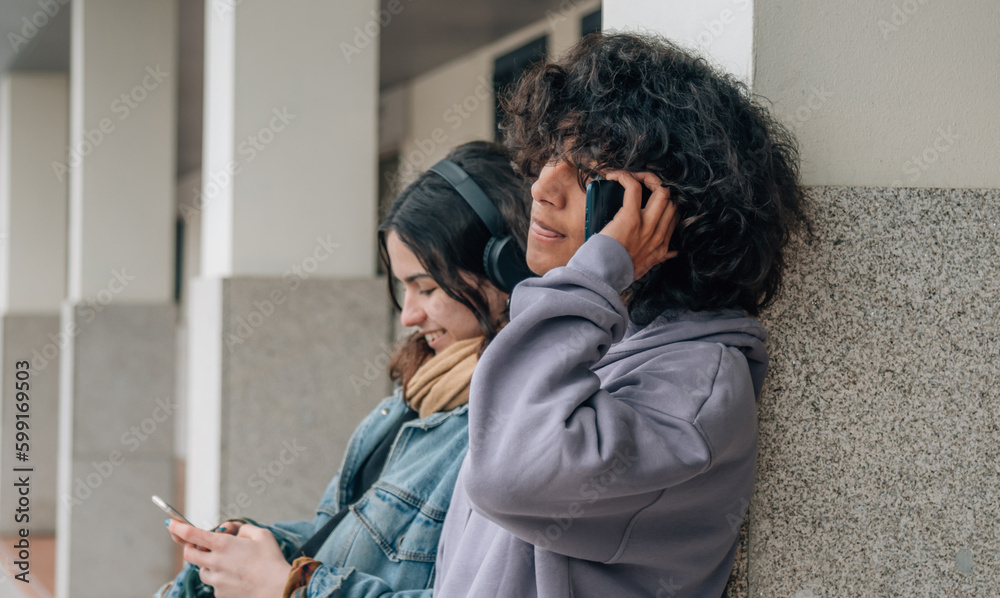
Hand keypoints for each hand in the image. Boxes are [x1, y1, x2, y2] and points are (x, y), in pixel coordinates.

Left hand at [169, 521, 292, 597]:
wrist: (277, 589)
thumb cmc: (272, 561)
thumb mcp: (262, 535)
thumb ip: (243, 529)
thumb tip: (233, 532)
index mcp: (224, 545)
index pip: (193, 534)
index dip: (179, 527)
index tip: (170, 524)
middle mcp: (215, 562)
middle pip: (189, 555)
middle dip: (190, 548)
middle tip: (201, 546)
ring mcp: (216, 580)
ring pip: (202, 571)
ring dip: (208, 565)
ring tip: (230, 564)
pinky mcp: (219, 594)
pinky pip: (213, 584)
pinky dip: (220, 579)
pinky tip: (237, 578)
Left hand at [599, 171, 679, 280]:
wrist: (601, 278)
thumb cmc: (616, 272)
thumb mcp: (644, 268)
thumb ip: (659, 259)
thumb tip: (673, 253)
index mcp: (661, 246)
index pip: (674, 215)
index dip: (664, 201)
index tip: (650, 196)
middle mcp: (658, 234)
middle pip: (671, 199)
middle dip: (657, 185)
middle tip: (639, 182)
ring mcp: (646, 225)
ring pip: (661, 190)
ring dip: (646, 177)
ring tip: (630, 177)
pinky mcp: (630, 217)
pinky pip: (634, 187)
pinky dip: (625, 177)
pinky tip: (615, 176)